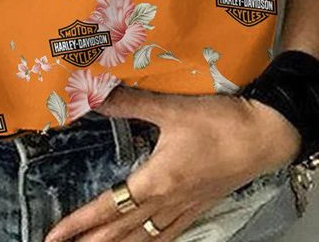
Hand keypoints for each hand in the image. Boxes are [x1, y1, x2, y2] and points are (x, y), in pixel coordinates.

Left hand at [43, 85, 300, 241]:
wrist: (264, 135)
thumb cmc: (218, 122)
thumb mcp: (172, 108)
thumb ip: (132, 102)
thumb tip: (95, 91)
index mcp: (156, 181)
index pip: (108, 207)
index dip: (79, 222)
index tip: (54, 236)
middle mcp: (167, 202)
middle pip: (122, 231)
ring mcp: (185, 208)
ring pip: (144, 238)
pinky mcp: (201, 206)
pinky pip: (168, 233)